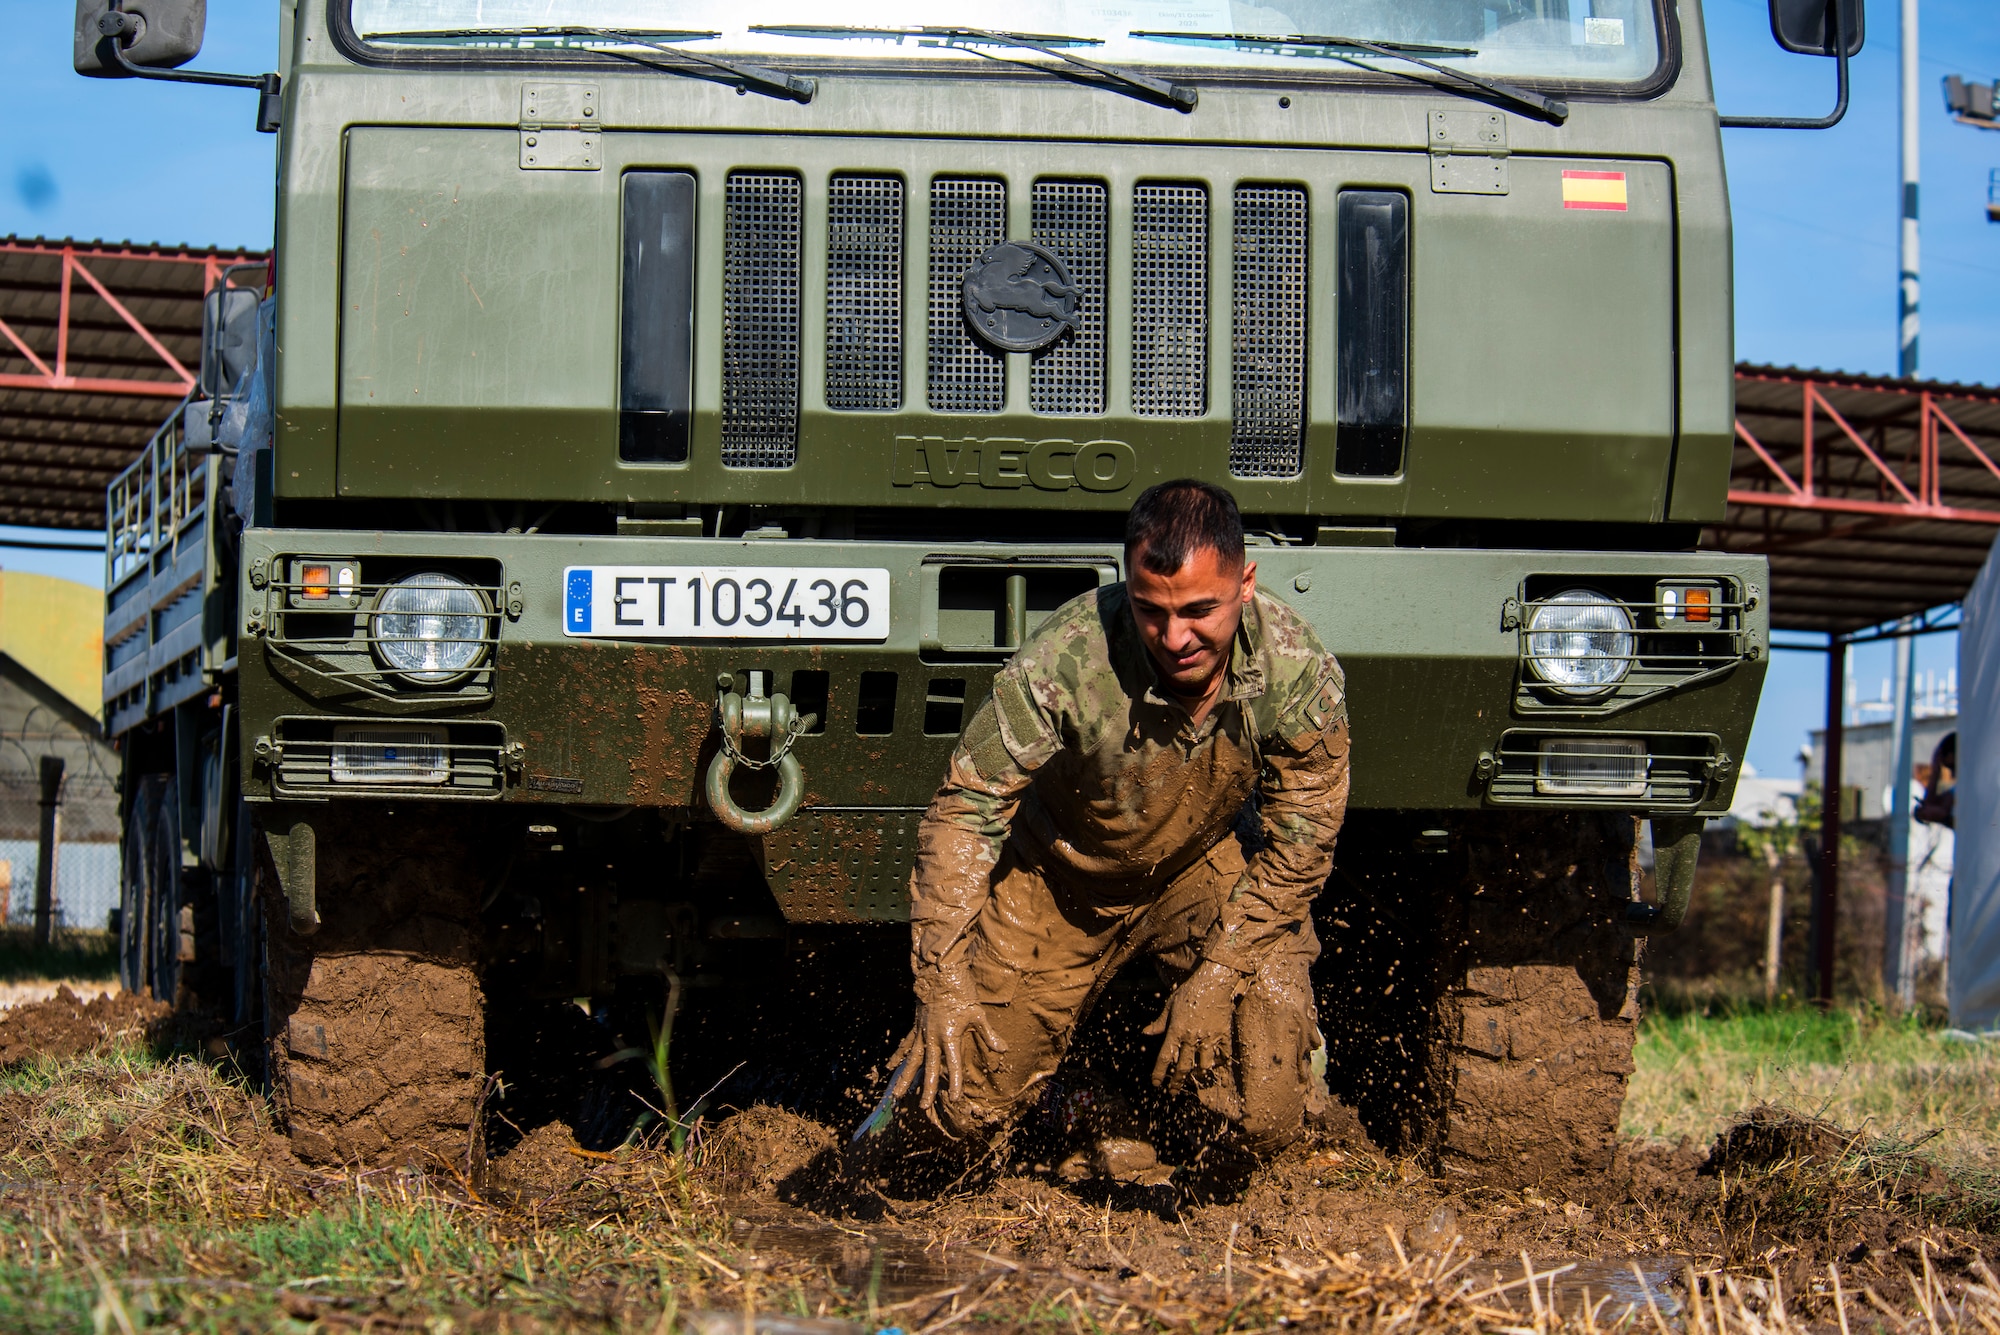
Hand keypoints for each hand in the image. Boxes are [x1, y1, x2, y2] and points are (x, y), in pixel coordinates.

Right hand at [889, 958, 1007, 1114]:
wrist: (940, 972)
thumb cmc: (961, 992)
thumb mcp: (977, 1013)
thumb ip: (988, 1034)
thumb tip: (1003, 1049)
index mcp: (949, 1035)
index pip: (952, 1065)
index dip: (953, 1082)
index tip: (953, 1098)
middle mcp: (933, 1037)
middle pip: (928, 1067)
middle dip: (926, 1088)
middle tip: (923, 1107)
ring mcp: (922, 1032)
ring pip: (912, 1060)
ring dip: (905, 1078)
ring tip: (897, 1095)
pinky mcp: (916, 1026)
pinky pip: (906, 1045)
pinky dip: (898, 1057)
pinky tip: (890, 1067)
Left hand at [1145, 961, 1242, 1094]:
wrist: (1213, 982)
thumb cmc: (1189, 992)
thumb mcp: (1170, 1006)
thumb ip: (1159, 1022)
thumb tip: (1146, 1033)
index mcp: (1176, 1031)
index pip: (1164, 1058)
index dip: (1159, 1073)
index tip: (1156, 1084)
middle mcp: (1191, 1038)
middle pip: (1182, 1067)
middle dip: (1176, 1082)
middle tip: (1173, 1091)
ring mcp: (1209, 1038)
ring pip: (1204, 1066)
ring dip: (1198, 1074)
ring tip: (1195, 1076)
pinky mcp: (1223, 1035)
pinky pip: (1223, 1055)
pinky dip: (1220, 1063)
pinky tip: (1217, 1065)